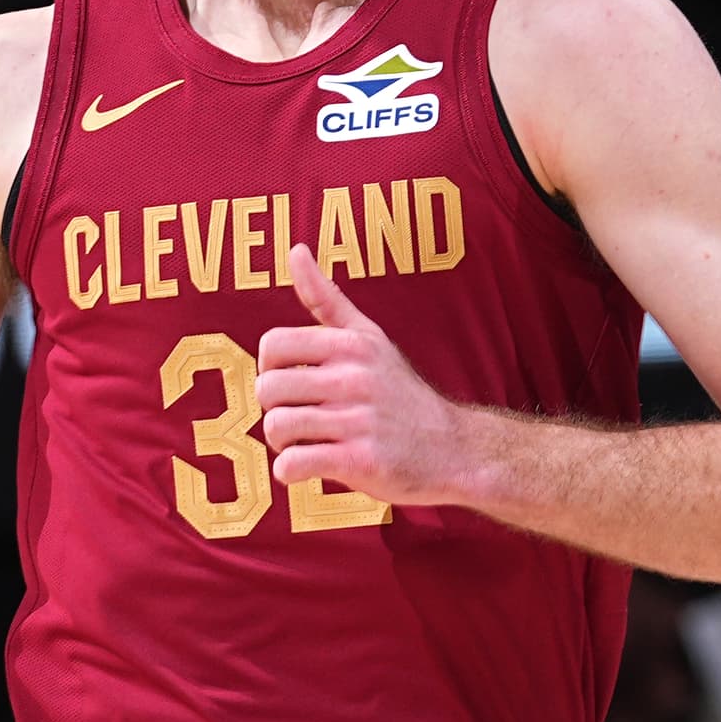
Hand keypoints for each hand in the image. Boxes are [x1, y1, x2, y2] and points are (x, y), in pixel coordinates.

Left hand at [254, 248, 472, 506]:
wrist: (452, 450)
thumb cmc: (399, 393)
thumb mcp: (369, 339)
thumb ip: (326, 299)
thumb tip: (295, 250)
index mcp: (351, 345)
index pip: (272, 346)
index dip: (270, 368)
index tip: (291, 383)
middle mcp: (354, 378)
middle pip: (268, 390)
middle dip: (274, 409)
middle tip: (299, 418)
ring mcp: (358, 420)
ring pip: (276, 427)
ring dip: (282, 443)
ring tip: (305, 443)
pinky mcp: (360, 460)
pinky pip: (292, 464)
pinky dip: (290, 471)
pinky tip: (310, 467)